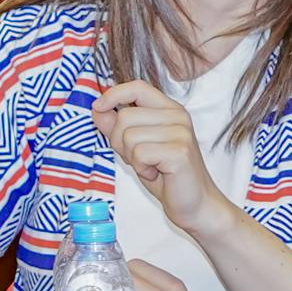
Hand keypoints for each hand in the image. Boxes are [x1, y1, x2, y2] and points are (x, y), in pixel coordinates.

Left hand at [91, 80, 224, 234]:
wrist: (195, 204)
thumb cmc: (166, 175)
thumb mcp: (135, 146)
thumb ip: (117, 126)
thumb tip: (97, 109)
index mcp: (169, 109)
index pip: (138, 86)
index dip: (114, 94)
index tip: (99, 107)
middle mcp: (177, 116)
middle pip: (125, 116)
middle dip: (119, 142)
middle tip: (138, 158)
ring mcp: (181, 132)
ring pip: (129, 136)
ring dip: (132, 158)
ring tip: (150, 166)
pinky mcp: (180, 151)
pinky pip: (139, 153)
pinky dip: (141, 168)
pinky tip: (156, 173)